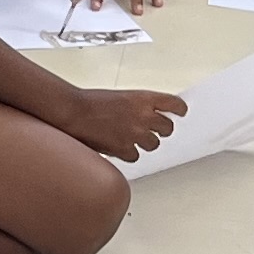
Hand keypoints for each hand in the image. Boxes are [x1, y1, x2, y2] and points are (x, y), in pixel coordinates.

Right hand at [57, 87, 187, 163]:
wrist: (72, 112)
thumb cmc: (90, 102)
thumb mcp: (120, 97)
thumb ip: (136, 106)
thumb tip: (145, 114)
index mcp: (143, 98)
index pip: (174, 104)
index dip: (179, 110)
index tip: (181, 112)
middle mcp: (143, 116)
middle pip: (168, 128)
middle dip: (162, 130)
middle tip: (154, 130)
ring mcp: (135, 134)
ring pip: (154, 144)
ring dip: (145, 143)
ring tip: (132, 139)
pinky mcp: (124, 149)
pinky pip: (135, 156)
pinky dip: (128, 154)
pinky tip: (119, 147)